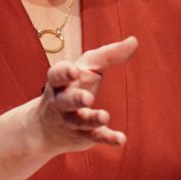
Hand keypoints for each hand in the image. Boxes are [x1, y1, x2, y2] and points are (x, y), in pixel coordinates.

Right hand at [35, 36, 137, 153]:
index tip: (74, 71)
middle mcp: (62, 101)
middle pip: (66, 100)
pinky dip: (108, 138)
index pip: (57, 75)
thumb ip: (109, 54)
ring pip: (80, 120)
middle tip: (87, 98)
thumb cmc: (72, 85)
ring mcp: (71, 120)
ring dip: (92, 119)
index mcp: (59, 81)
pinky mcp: (83, 135)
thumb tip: (134, 40)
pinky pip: (95, 137)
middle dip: (76, 99)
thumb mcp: (86, 67)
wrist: (46, 128)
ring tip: (105, 116)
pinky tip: (121, 139)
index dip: (64, 73)